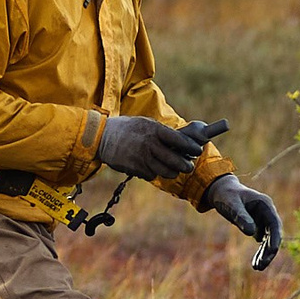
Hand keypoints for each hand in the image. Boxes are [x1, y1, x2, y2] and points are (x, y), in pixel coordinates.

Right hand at [95, 114, 209, 180]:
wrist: (102, 137)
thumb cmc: (127, 128)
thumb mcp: (145, 123)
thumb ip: (162, 132)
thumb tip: (181, 141)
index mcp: (154, 130)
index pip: (179, 141)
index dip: (191, 148)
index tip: (197, 151)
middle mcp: (150, 145)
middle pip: (176, 161)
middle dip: (186, 166)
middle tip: (189, 166)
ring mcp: (142, 158)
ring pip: (166, 172)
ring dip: (171, 172)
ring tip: (173, 169)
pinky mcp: (135, 169)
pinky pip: (151, 175)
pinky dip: (153, 173)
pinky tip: (151, 166)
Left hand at [203, 173, 282, 270]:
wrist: (222, 192)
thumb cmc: (227, 196)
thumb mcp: (232, 205)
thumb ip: (241, 217)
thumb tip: (252, 234)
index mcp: (265, 204)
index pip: (275, 223)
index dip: (275, 237)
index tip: (273, 250)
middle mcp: (268, 213)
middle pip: (274, 235)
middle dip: (270, 250)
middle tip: (262, 264)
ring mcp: (264, 221)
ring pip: (269, 241)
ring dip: (265, 254)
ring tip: (257, 268)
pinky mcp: (259, 227)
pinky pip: (263, 242)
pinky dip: (260, 252)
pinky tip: (255, 264)